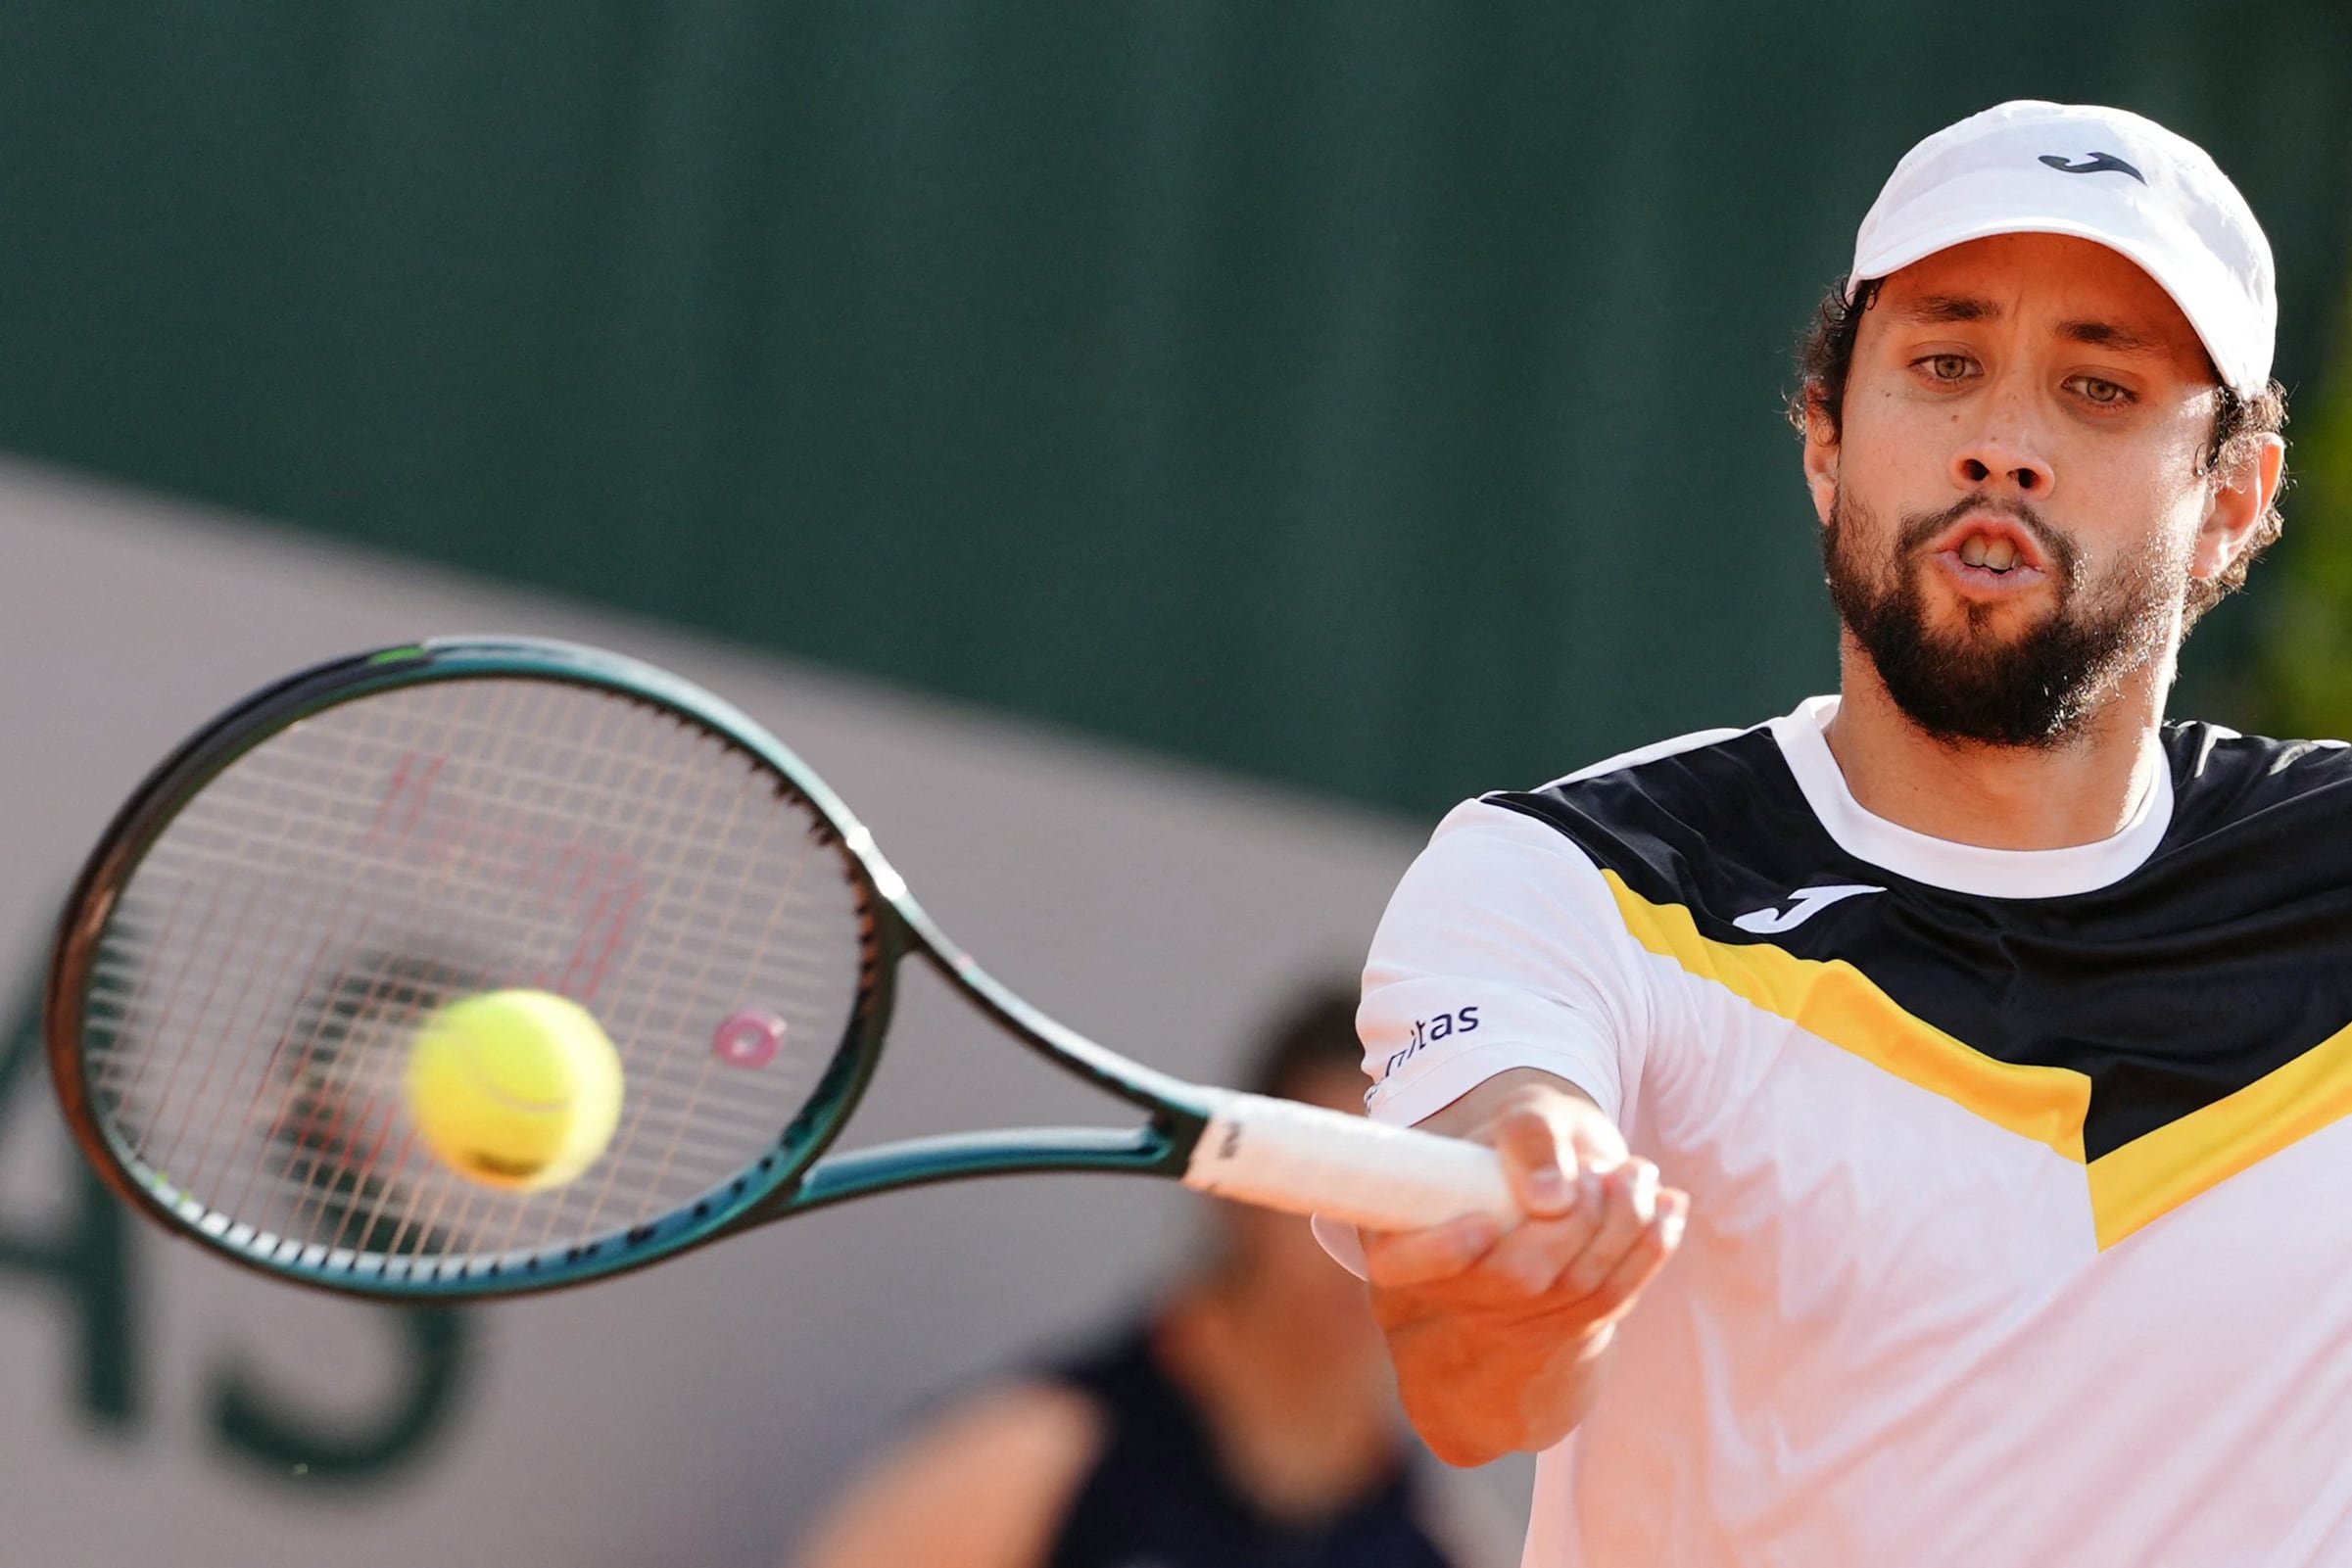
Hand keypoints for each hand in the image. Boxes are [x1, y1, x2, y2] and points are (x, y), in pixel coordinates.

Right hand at [1361, 1073, 1686, 1463]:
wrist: (1526, 1198)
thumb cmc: (1506, 1145)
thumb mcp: (1507, 1122)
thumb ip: (1526, 1136)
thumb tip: (1553, 1194)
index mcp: (1401, 1244)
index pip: (1401, 1264)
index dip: (1440, 1253)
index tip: (1480, 1227)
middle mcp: (1448, 1292)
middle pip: (1515, 1278)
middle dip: (1571, 1227)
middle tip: (1600, 1175)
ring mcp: (1511, 1317)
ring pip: (1575, 1289)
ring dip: (1622, 1229)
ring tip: (1639, 1177)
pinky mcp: (1568, 1325)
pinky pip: (1615, 1297)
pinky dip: (1650, 1249)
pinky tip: (1671, 1207)